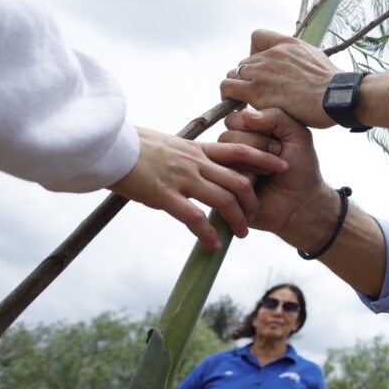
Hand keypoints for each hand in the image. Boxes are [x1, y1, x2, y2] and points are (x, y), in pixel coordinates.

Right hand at [108, 127, 287, 250]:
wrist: (105, 144)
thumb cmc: (131, 145)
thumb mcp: (166, 144)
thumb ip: (184, 154)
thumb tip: (191, 161)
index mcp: (196, 149)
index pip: (240, 151)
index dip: (264, 159)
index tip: (282, 165)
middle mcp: (195, 162)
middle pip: (238, 180)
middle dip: (252, 200)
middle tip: (256, 216)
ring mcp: (182, 178)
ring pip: (223, 199)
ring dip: (237, 219)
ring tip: (242, 233)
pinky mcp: (164, 194)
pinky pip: (193, 217)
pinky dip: (207, 233)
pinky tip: (213, 245)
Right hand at [219, 108, 338, 245]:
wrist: (301, 203)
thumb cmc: (301, 168)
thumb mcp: (297, 135)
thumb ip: (276, 116)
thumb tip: (245, 113)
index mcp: (251, 131)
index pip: (237, 118)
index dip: (258, 130)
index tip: (280, 144)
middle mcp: (236, 147)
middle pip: (227, 135)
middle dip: (257, 146)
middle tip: (276, 159)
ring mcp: (228, 167)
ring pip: (224, 154)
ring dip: (251, 163)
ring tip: (269, 174)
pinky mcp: (225, 187)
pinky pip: (223, 175)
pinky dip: (245, 178)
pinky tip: (258, 186)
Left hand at [220, 29, 336, 128]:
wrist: (336, 96)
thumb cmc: (333, 83)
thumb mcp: (318, 58)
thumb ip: (302, 57)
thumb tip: (300, 66)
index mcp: (286, 45)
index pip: (258, 37)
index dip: (255, 53)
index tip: (263, 69)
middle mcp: (270, 55)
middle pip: (244, 62)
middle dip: (248, 77)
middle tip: (256, 93)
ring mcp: (261, 72)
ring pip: (232, 75)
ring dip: (236, 88)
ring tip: (245, 102)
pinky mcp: (256, 92)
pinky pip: (229, 90)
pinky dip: (230, 98)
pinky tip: (241, 108)